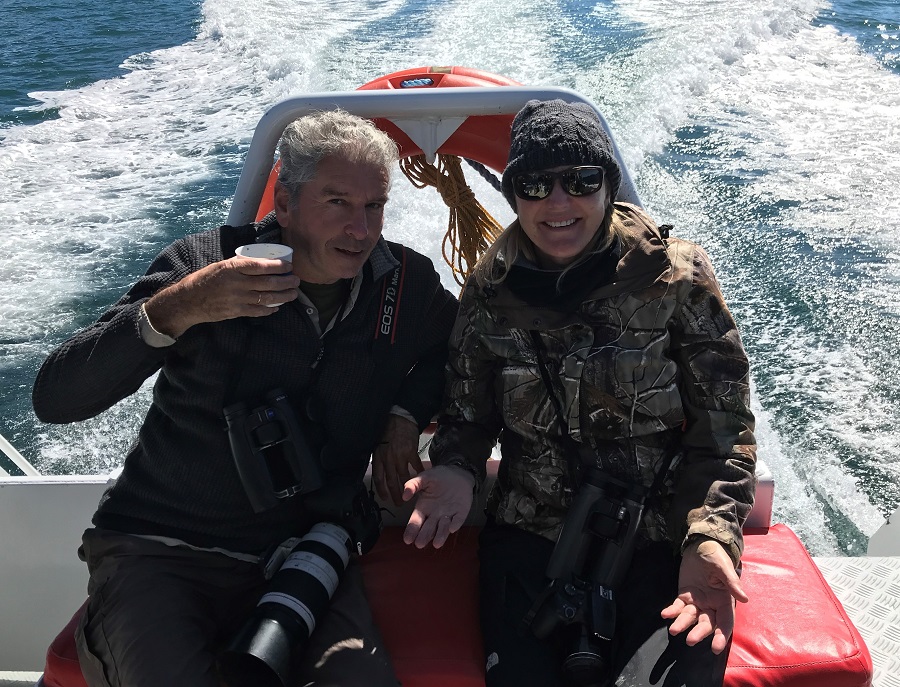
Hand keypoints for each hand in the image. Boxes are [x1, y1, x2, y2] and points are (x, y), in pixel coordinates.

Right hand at [144, 256, 299, 337]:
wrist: (189, 300)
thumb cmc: (205, 279)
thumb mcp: (221, 266)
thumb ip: (239, 264)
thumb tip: (260, 260)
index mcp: (232, 268)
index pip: (260, 265)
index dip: (277, 266)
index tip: (288, 265)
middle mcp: (236, 283)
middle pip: (267, 283)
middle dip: (285, 282)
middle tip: (296, 280)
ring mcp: (237, 299)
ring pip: (266, 298)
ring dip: (282, 296)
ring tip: (293, 293)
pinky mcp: (236, 312)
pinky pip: (257, 311)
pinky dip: (269, 309)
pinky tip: (277, 306)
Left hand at [372, 415, 423, 505]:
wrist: (400, 417)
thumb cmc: (388, 428)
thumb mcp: (378, 443)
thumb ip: (379, 457)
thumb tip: (380, 469)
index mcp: (378, 456)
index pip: (378, 478)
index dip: (381, 490)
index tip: (385, 497)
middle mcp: (388, 458)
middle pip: (391, 481)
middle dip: (395, 494)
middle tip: (398, 503)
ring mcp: (400, 456)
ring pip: (403, 477)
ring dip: (406, 488)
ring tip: (410, 496)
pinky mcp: (411, 452)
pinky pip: (415, 466)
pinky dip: (419, 473)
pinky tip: (421, 478)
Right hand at [402, 465, 474, 548]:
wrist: (457, 473)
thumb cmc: (439, 477)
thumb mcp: (424, 478)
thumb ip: (413, 485)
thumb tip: (404, 496)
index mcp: (423, 508)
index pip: (415, 522)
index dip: (411, 530)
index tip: (407, 539)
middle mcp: (434, 515)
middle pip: (428, 529)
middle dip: (424, 537)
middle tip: (420, 544)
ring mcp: (448, 515)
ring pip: (442, 528)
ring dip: (440, 535)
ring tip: (437, 543)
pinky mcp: (460, 513)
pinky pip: (458, 520)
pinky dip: (455, 524)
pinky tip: (452, 528)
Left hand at [661, 539, 748, 653]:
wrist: (701, 546)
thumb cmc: (716, 556)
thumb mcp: (724, 567)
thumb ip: (732, 582)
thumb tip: (744, 598)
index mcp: (725, 600)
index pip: (725, 622)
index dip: (722, 635)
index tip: (716, 648)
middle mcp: (711, 604)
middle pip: (706, 623)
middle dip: (699, 633)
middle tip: (690, 641)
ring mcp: (697, 601)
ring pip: (690, 617)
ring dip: (682, 624)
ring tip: (673, 630)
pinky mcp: (684, 595)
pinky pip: (678, 606)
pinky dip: (672, 611)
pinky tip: (665, 614)